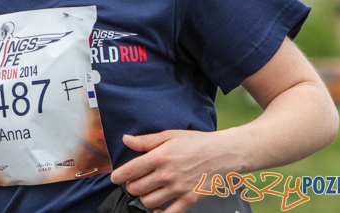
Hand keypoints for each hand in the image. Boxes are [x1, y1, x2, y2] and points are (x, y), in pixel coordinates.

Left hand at [110, 130, 237, 212]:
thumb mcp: (169, 135)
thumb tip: (126, 139)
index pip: (131, 171)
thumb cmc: (197, 142)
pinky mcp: (189, 199)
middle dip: (131, 186)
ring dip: (144, 198)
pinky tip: (157, 209)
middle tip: (134, 182)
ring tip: (146, 191)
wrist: (225, 153)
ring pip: (149, 201)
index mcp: (159, 157)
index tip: (115, 178)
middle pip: (137, 188)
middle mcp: (166, 174)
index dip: (118, 176)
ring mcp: (178, 189)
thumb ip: (146, 140)